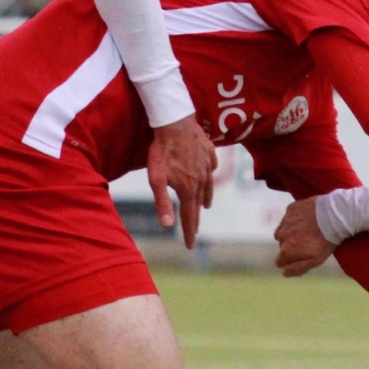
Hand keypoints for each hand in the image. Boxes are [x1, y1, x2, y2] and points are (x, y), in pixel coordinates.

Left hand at [146, 117, 215, 247]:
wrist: (175, 121)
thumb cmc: (162, 150)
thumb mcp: (156, 179)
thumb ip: (162, 203)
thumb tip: (167, 226)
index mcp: (188, 189)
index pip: (190, 217)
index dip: (189, 233)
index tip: (190, 247)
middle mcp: (202, 180)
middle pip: (199, 204)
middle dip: (196, 219)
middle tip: (195, 231)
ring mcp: (208, 165)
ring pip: (208, 186)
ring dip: (205, 198)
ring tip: (205, 206)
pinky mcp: (210, 152)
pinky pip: (211, 167)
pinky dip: (209, 175)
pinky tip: (209, 175)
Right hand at [273, 198, 335, 277]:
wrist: (334, 217)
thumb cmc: (326, 242)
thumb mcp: (315, 261)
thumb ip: (297, 269)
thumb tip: (283, 273)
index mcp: (286, 250)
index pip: (279, 261)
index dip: (289, 260)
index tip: (300, 256)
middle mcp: (281, 235)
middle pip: (281, 245)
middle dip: (291, 245)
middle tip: (306, 242)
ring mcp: (285, 221)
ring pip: (282, 230)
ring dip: (290, 232)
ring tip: (305, 230)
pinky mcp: (290, 209)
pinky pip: (288, 217)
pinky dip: (294, 219)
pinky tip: (306, 218)